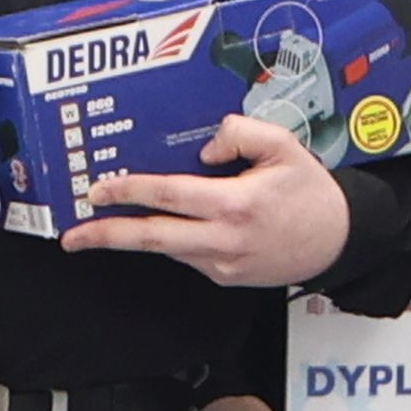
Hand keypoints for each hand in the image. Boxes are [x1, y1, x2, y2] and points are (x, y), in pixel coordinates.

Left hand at [58, 114, 349, 286]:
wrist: (338, 241)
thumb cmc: (310, 193)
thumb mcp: (284, 147)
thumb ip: (240, 134)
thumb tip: (203, 149)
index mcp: (235, 205)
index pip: (169, 195)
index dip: (130, 191)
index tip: (97, 189)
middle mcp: (223, 240)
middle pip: (152, 238)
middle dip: (105, 237)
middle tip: (72, 235)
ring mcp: (221, 263)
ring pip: (165, 247)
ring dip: (130, 236)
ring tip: (95, 226)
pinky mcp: (223, 276)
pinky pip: (184, 252)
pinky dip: (165, 237)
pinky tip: (154, 223)